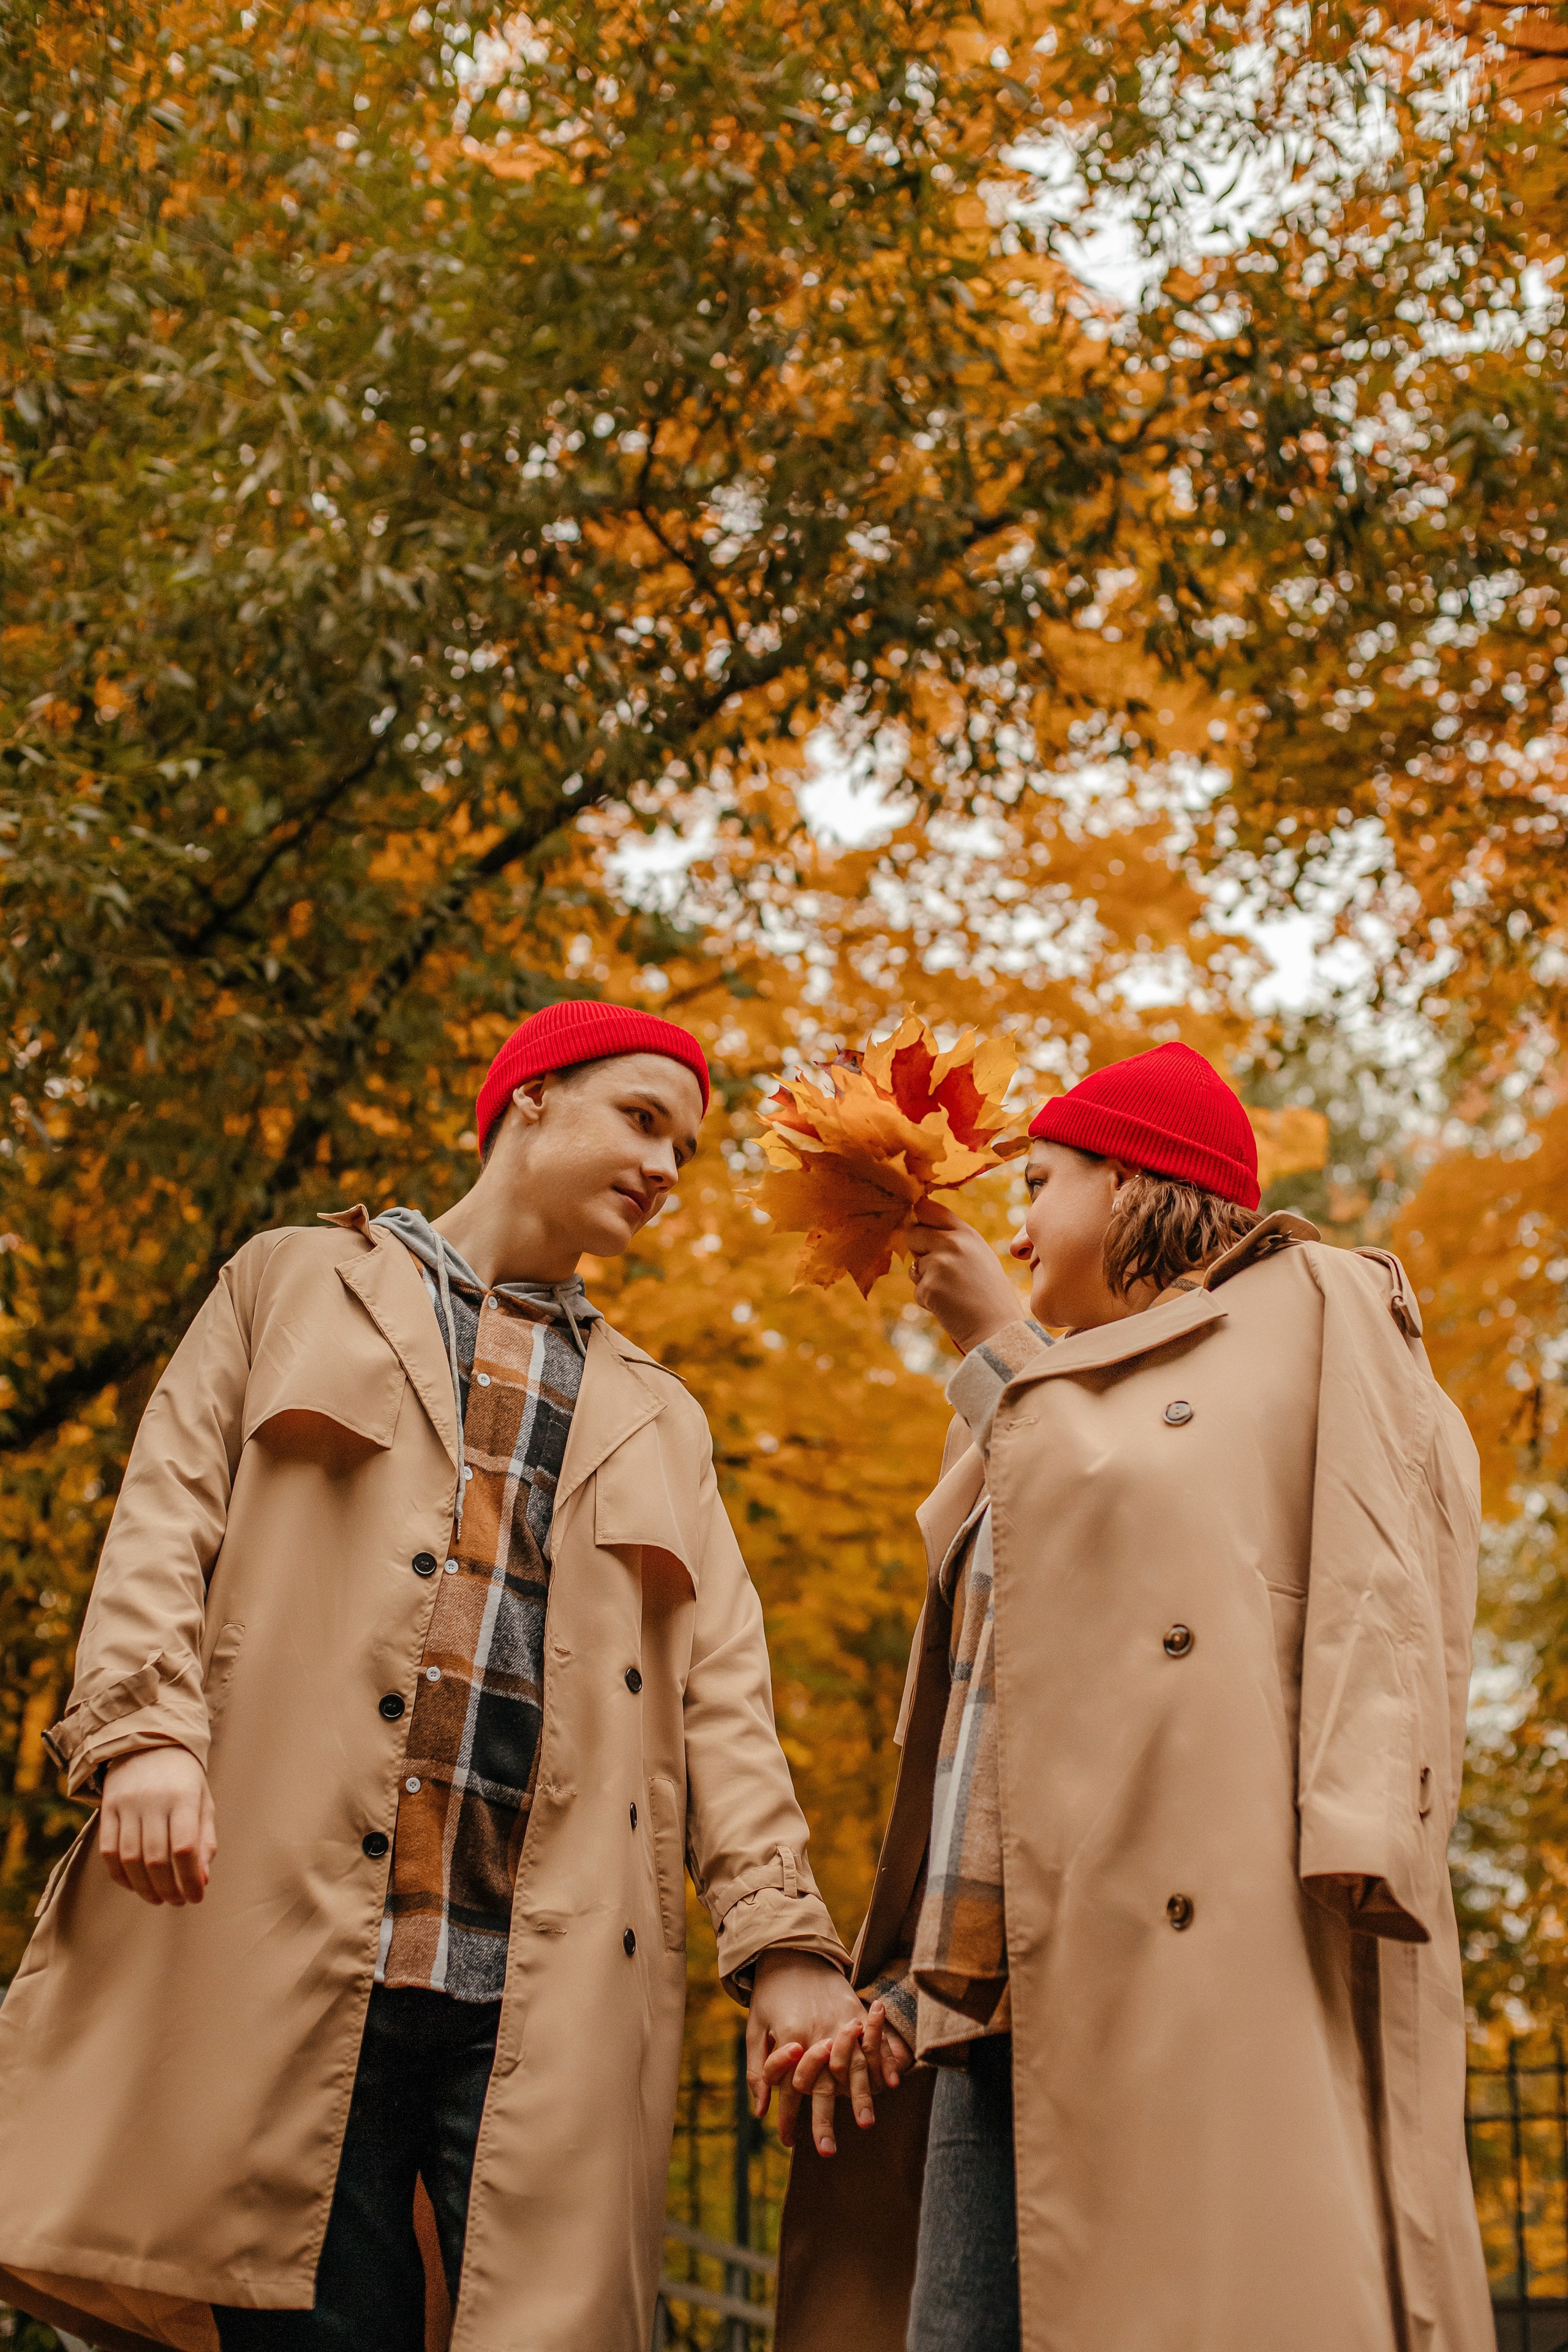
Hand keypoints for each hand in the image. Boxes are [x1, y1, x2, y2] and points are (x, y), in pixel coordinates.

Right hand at [100, 1746, 216, 1905]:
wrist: (148, 1743)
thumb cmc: (183, 1778)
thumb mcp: (203, 1801)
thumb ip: (205, 1840)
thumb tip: (203, 1879)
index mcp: (183, 1796)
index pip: (185, 1847)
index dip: (190, 1879)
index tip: (197, 1897)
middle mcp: (153, 1800)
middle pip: (156, 1858)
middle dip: (169, 1888)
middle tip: (178, 1902)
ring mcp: (126, 1804)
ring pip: (130, 1859)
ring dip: (145, 1887)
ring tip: (159, 1898)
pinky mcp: (107, 1809)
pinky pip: (108, 1851)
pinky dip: (121, 1876)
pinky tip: (135, 1885)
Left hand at [747, 1953, 883, 2156]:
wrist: (791, 1949)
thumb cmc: (769, 1993)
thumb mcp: (755, 2028)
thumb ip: (758, 2070)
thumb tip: (759, 2110)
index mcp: (792, 2037)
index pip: (790, 2088)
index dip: (788, 2117)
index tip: (787, 2142)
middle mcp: (818, 2032)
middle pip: (823, 2084)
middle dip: (824, 2121)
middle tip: (827, 2152)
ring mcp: (840, 2021)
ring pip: (853, 2066)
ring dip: (861, 2097)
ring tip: (866, 2124)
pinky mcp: (855, 2011)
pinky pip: (872, 2042)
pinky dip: (883, 2062)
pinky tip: (891, 2084)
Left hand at [907, 1200, 1024, 1353]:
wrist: (999, 1329)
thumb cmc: (990, 1296)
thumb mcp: (980, 1257)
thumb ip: (954, 1241)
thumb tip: (917, 1232)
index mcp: (967, 1234)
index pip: (930, 1209)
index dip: (919, 1217)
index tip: (917, 1225)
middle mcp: (953, 1243)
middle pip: (912, 1234)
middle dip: (917, 1251)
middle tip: (938, 1271)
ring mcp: (939, 1264)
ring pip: (913, 1266)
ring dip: (925, 1281)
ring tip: (952, 1293)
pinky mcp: (930, 1286)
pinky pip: (917, 1290)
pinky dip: (928, 1301)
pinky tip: (949, 1307)